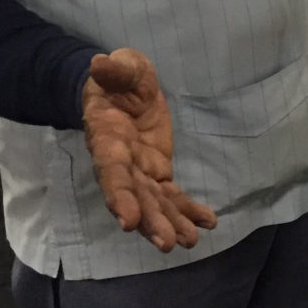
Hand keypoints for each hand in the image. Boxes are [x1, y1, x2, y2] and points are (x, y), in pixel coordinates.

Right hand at [81, 47, 216, 252]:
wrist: (121, 88)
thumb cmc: (118, 78)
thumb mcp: (120, 67)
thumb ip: (114, 70)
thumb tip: (100, 63)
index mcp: (108, 142)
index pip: (113, 174)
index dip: (120, 198)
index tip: (128, 222)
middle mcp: (122, 165)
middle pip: (135, 198)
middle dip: (150, 221)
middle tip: (167, 244)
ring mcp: (140, 172)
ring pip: (154, 204)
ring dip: (170, 223)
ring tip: (189, 242)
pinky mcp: (157, 172)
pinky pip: (172, 196)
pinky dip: (188, 211)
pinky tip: (207, 223)